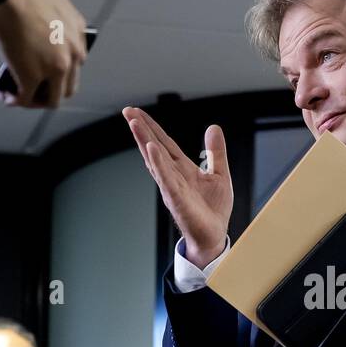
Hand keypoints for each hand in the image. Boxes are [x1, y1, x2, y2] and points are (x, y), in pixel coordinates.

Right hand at [0, 0, 86, 107]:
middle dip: (49, 89)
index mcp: (79, 34)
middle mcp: (73, 54)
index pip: (74, 64)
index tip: (43, 71)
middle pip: (67, 86)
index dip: (57, 71)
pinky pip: (25, 98)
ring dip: (34, 99)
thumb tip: (37, 31)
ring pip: (52, 99)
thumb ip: (54, 22)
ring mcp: (55, 68)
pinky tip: (2, 94)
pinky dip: (13, 100)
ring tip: (16, 94)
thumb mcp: (53, 2)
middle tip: (31, 87)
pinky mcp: (33, 77)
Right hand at [122, 106, 231, 267]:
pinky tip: (151, 150)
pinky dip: (159, 165)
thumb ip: (215, 152)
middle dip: (141, 129)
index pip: (165, 143)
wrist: (214, 235)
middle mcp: (173, 175)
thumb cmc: (213, 209)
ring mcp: (173, 187)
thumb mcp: (219, 174)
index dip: (152, 127)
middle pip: (155, 147)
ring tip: (134, 123)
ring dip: (145, 141)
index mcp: (182, 168)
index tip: (136, 112)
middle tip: (127, 111)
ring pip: (156, 161)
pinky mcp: (178, 199)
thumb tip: (213, 127)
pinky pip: (166, 179)